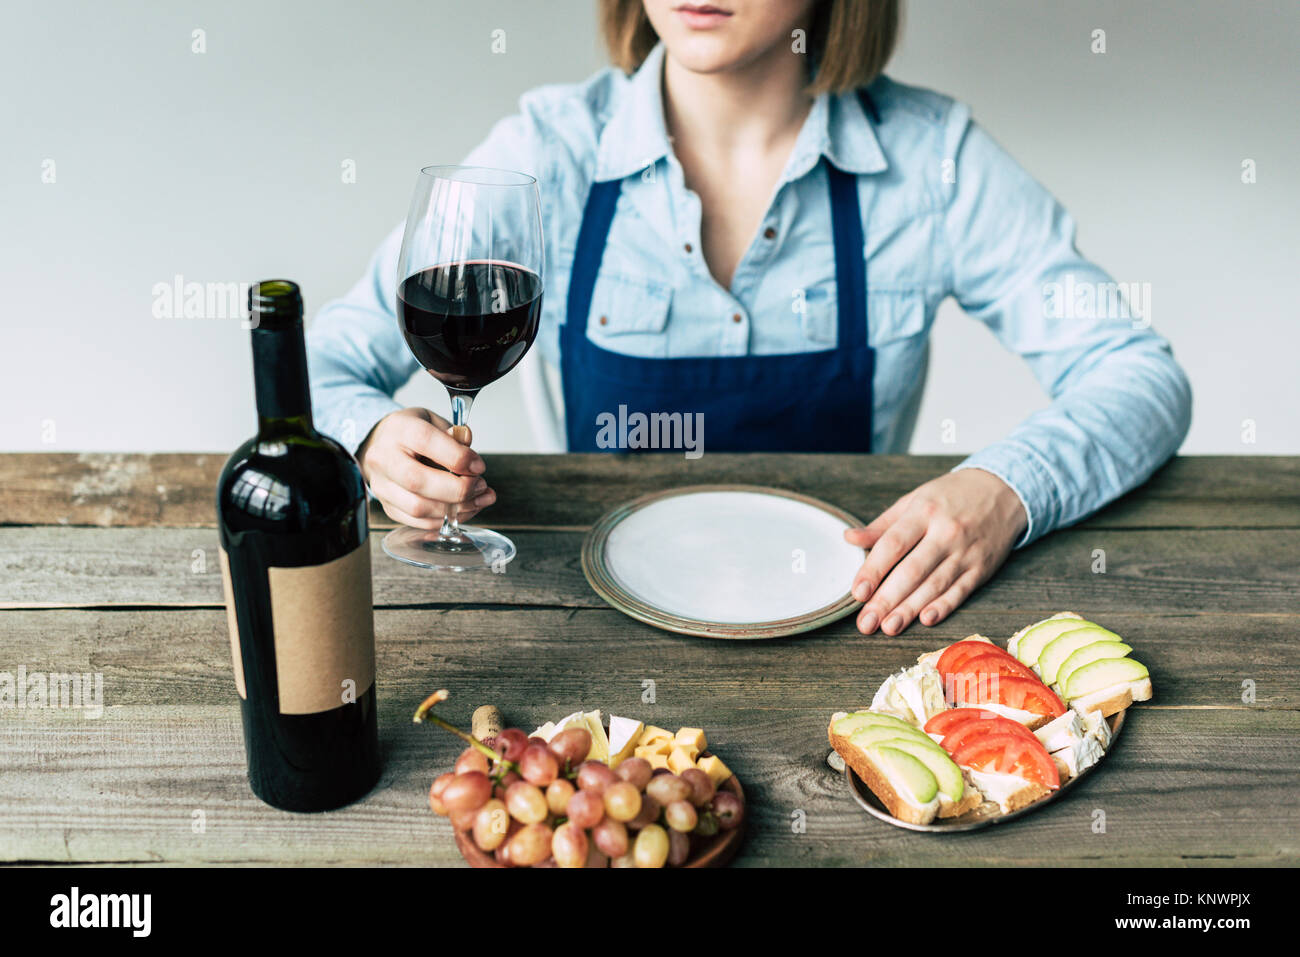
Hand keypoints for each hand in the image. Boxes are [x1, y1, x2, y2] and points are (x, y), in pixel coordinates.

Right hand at [356, 407, 494, 527]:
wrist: (386, 445)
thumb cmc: (415, 433)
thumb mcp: (436, 422)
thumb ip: (454, 436)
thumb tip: (471, 454)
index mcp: (398, 429)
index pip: (425, 441)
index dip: (457, 457)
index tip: (479, 466)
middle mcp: (383, 458)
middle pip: (417, 481)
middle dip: (457, 489)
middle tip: (480, 486)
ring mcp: (382, 486)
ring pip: (417, 507)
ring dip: (455, 509)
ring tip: (479, 500)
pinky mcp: (388, 507)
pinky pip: (418, 522)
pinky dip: (446, 519)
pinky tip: (464, 510)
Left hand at [844, 469, 1026, 634]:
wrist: (1002, 491)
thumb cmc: (950, 497)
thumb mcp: (914, 500)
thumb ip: (882, 525)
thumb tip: (849, 538)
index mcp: (924, 512)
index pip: (893, 544)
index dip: (873, 570)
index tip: (857, 593)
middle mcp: (945, 533)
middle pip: (912, 571)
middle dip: (887, 599)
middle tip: (866, 622)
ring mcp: (965, 552)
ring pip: (934, 585)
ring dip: (910, 609)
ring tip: (889, 627)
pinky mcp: (981, 568)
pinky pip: (960, 590)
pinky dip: (944, 606)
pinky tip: (926, 619)